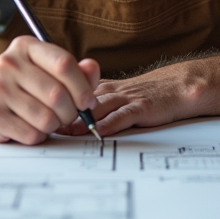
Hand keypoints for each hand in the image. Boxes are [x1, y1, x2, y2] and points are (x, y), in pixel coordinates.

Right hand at [0, 36, 100, 144]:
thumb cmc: (19, 85)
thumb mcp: (44, 70)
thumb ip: (74, 70)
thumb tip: (91, 68)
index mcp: (25, 47)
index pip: (64, 64)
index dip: (83, 86)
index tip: (88, 101)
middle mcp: (8, 64)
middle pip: (58, 94)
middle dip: (71, 112)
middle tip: (69, 116)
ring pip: (46, 118)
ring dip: (55, 125)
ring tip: (48, 121)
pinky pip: (31, 134)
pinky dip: (38, 136)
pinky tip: (30, 127)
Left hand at [58, 64, 199, 136]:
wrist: (178, 86)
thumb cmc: (147, 94)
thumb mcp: (118, 95)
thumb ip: (97, 104)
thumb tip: (68, 121)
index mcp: (104, 87)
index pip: (75, 92)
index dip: (58, 102)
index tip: (41, 113)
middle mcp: (113, 90)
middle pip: (83, 100)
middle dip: (64, 112)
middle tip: (46, 124)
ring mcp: (127, 98)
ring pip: (100, 107)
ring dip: (82, 119)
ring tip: (66, 130)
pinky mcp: (142, 107)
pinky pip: (124, 115)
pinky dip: (110, 123)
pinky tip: (99, 131)